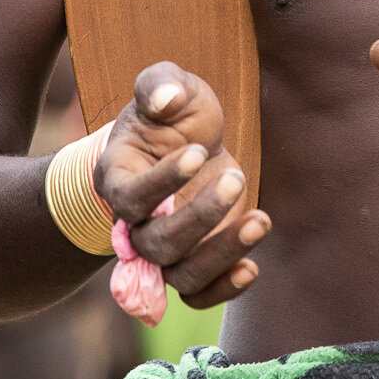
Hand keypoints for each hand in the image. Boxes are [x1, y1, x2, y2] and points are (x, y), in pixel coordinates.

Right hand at [94, 61, 270, 307]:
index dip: (162, 182)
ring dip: (222, 253)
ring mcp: (165, 247)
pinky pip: (199, 294)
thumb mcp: (166, 85)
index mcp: (118, 178)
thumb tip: (164, 100)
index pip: (130, 198)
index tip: (199, 152)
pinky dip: (224, 290)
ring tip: (260, 220)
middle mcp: (134, 224)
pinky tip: (252, 267)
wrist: (187, 143)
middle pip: (158, 244)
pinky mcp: (193, 260)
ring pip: (182, 274)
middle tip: (236, 179)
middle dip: (200, 216)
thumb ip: (159, 84)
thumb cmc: (170, 114)